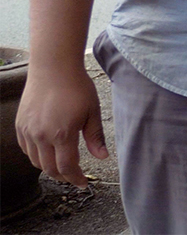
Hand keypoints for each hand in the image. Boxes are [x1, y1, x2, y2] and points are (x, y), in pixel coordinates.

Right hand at [15, 64, 108, 187]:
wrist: (53, 67)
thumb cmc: (77, 87)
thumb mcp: (92, 111)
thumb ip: (95, 137)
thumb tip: (103, 157)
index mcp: (62, 134)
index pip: (67, 167)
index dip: (75, 178)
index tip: (83, 183)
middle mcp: (41, 135)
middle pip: (49, 168)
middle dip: (63, 176)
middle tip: (74, 177)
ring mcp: (28, 130)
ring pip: (35, 161)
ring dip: (48, 167)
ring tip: (62, 166)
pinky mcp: (20, 125)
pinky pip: (26, 148)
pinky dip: (36, 155)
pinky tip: (47, 152)